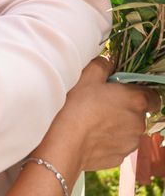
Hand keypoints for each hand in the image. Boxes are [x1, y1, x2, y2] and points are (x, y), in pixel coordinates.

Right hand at [37, 57, 158, 171]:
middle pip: (138, 114)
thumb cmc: (78, 105)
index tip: (123, 93)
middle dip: (124, 109)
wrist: (67, 141)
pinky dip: (108, 140)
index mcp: (136, 100)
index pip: (154, 97)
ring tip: (93, 121)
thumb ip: (103, 65)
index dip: (140, 94)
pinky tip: (90, 135)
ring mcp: (130, 142)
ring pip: (128, 131)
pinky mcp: (119, 157)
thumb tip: (108, 63)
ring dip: (116, 125)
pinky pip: (117, 145)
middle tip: (101, 104)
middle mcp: (139, 123)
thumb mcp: (87, 75)